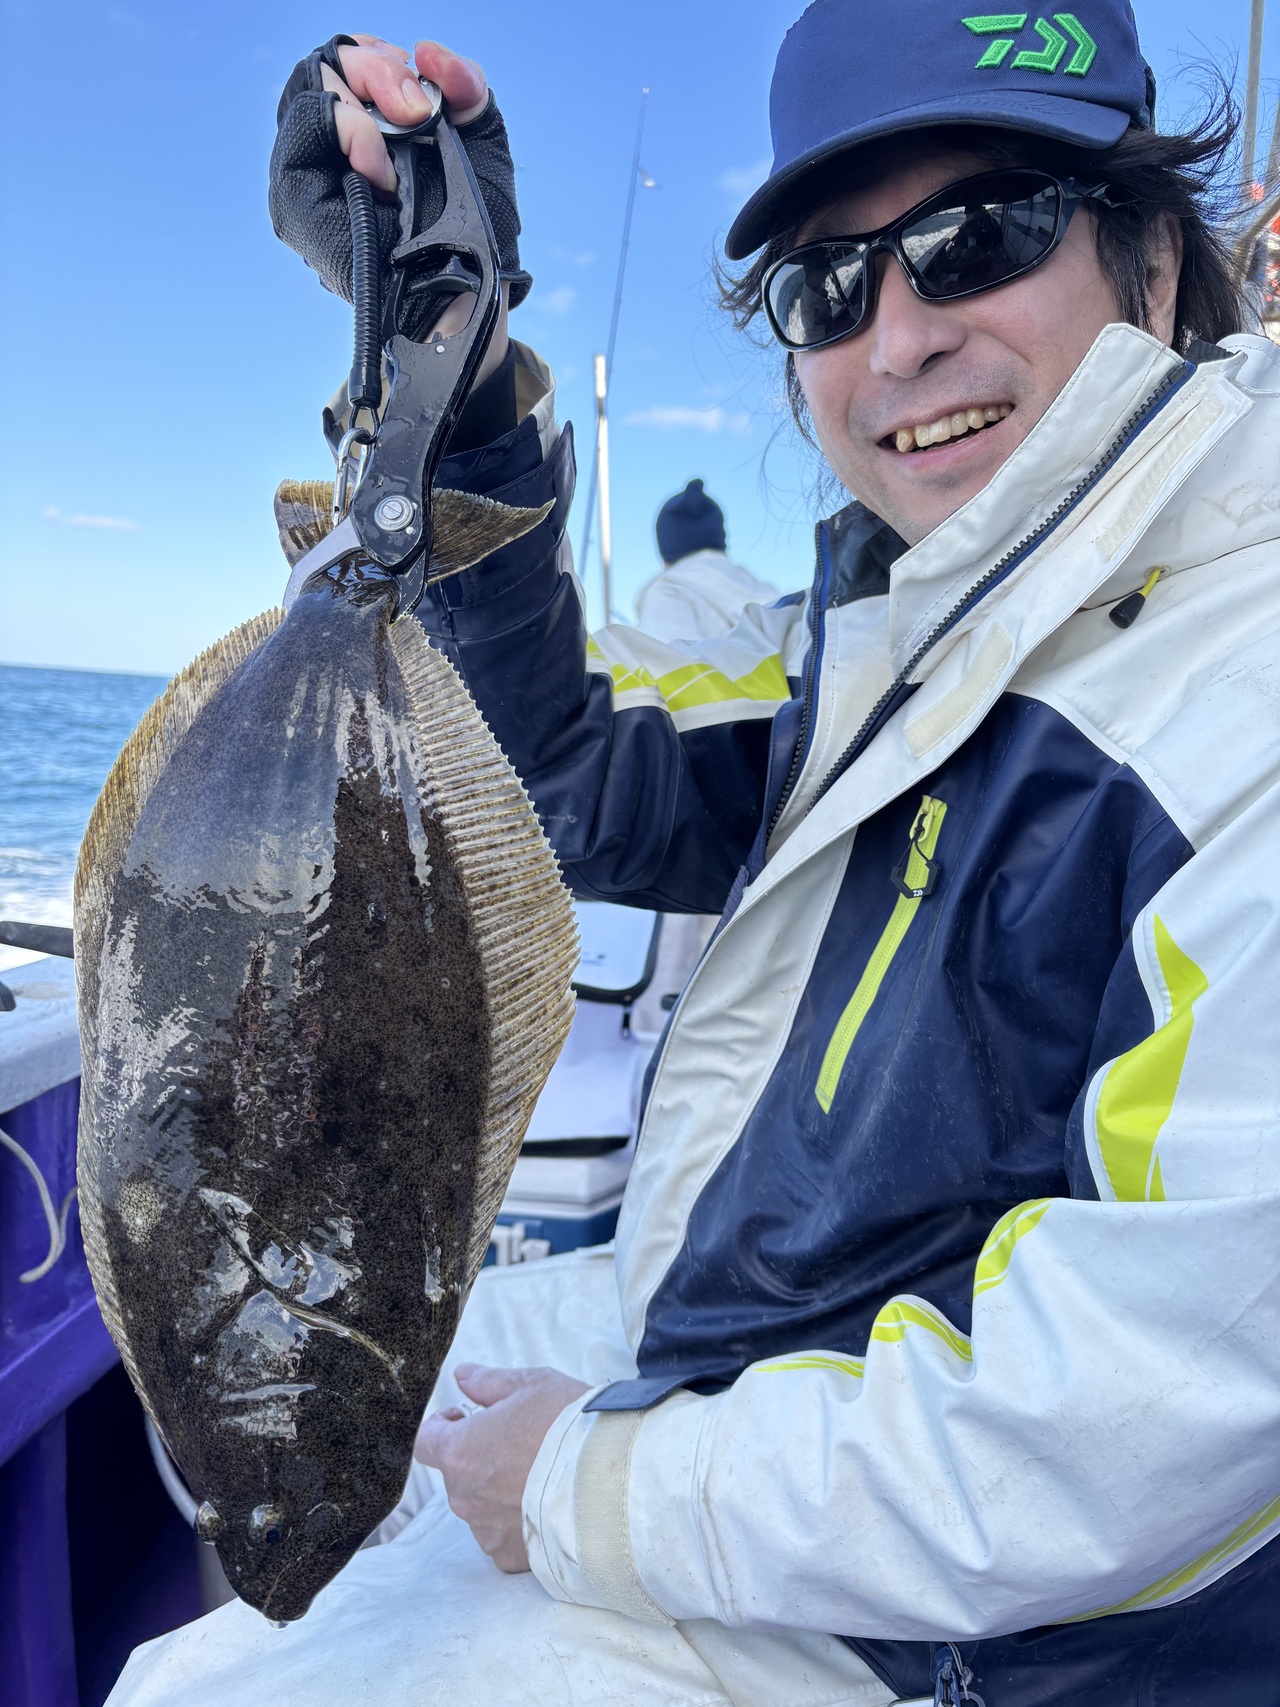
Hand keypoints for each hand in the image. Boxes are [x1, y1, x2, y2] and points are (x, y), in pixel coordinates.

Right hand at [269, 32, 528, 369]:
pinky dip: (346, 138)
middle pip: (320, 69)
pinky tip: (381, 172)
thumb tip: (432, 54)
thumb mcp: (482, 148)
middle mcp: (328, 149)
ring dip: (359, 106)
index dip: (378, 59)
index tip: (424, 93)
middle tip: (417, 112)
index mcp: (365, 126)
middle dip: (373, 72)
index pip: (344, 61)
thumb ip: (466, 89)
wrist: (471, 295)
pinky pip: (299, 146)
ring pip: (304, 99)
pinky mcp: (297, 208)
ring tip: (399, 148)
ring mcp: (307, 178)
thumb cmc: (474, 233)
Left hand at [414, 1364, 589, 1571]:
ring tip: (538, 1475)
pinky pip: (504, 1536)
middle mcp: (464, 1497)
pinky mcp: (512, 1557)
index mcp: (460, 1452)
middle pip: (457, 1474)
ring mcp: (487, 1530)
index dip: (443, 1426)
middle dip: (479, 1457)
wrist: (607, 1482)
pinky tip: (545, 1504)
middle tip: (518, 1441)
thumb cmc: (566, 1428)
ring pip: (480, 1506)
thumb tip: (463, 1377)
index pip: (425, 1442)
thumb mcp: (530, 1385)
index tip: (467, 1417)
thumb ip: (488, 1382)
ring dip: (497, 1491)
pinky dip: (518, 1522)